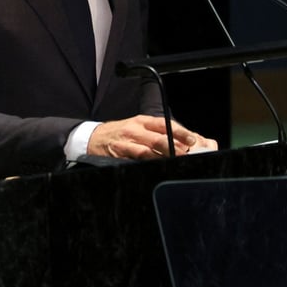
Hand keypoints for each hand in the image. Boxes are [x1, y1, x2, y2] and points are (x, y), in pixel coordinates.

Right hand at [88, 115, 217, 159]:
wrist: (94, 137)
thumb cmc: (120, 132)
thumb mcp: (138, 126)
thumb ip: (155, 132)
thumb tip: (179, 142)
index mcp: (142, 121)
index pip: (164, 124)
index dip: (179, 131)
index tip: (191, 139)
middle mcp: (135, 129)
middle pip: (158, 138)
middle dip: (174, 147)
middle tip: (186, 153)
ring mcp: (127, 142)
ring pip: (147, 150)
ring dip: (163, 157)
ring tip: (174, 161)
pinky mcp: (119, 153)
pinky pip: (135, 159)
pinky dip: (147, 163)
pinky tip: (155, 166)